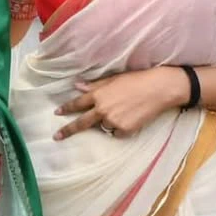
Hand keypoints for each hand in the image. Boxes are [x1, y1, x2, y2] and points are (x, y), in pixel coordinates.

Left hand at [54, 68, 188, 140]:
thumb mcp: (114, 79)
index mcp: (99, 95)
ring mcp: (113, 121)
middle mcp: (102, 109)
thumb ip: (95, 85)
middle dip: (68, 130)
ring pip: (103, 127)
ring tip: (124, 111)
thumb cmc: (138, 80)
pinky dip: (121, 128)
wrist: (159, 89)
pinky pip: (117, 133)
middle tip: (57, 137)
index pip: (78, 104)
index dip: (66, 108)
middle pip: (81, 123)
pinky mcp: (124, 130)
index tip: (57, 113)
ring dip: (108, 123)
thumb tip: (77, 86)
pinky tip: (131, 117)